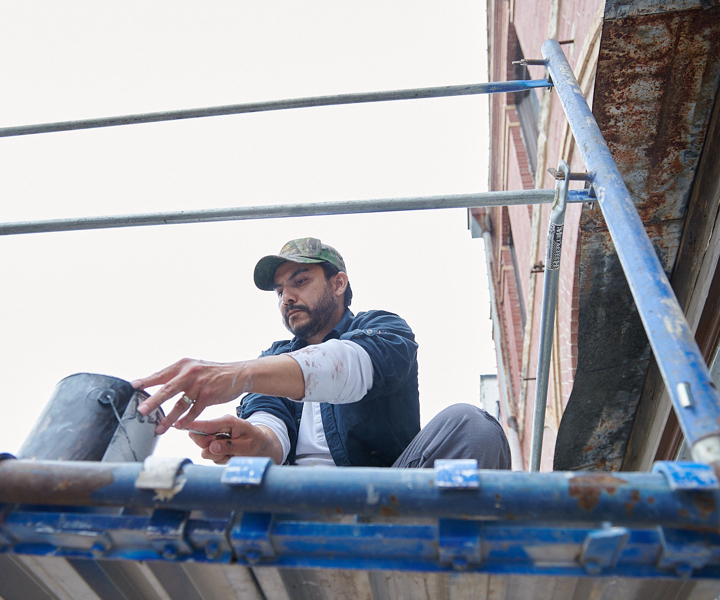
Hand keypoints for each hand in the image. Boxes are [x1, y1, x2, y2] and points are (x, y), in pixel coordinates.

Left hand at [133, 354, 303, 433]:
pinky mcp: (209, 395)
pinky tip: (179, 427)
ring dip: (168, 418)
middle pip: (167, 389)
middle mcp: (190, 373)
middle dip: (152, 401)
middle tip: (141, 411)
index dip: (146, 381)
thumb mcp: (194, 368)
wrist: (237, 373)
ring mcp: (200, 384)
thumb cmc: (211, 373)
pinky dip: (186, 420)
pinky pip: (195, 411)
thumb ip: (177, 375)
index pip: (161, 374)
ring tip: (158, 428)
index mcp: (183, 365)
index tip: (133, 387)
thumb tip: (154, 382)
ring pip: (180, 404)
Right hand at [185, 415, 282, 464]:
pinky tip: (231, 455)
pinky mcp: (213, 448)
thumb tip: (211, 448)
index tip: (178, 425)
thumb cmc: (255, 441)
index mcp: (227, 422)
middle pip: (200, 439)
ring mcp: (214, 438)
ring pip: (204, 451)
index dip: (192, 426)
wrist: (260, 446)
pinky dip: (221, 459)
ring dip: (217, 456)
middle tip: (224, 449)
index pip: (206, 424)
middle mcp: (218, 428)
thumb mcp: (248, 445)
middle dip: (209, 447)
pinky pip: (210, 457)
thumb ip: (229, 446)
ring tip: (233, 453)